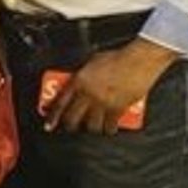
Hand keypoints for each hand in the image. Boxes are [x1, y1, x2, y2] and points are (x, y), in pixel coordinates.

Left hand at [48, 41, 174, 134]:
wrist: (138, 60)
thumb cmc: (117, 58)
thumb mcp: (92, 62)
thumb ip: (82, 75)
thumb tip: (77, 82)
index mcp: (78, 81)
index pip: (60, 103)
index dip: (53, 117)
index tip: (48, 126)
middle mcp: (88, 94)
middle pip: (73, 118)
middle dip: (70, 125)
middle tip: (72, 127)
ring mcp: (103, 103)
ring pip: (91, 125)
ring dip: (91, 128)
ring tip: (92, 126)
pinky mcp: (118, 108)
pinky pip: (110, 125)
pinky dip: (109, 129)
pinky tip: (109, 129)